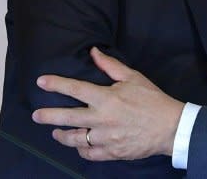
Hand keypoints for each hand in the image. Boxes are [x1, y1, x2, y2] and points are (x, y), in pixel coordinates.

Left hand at [32, 47, 183, 160]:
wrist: (170, 127)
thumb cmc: (152, 99)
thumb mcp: (133, 77)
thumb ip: (110, 66)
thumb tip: (93, 52)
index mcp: (106, 98)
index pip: (75, 89)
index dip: (56, 84)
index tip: (41, 82)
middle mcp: (101, 119)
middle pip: (66, 117)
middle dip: (48, 116)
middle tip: (36, 115)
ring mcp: (104, 138)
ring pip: (74, 139)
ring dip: (61, 135)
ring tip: (55, 132)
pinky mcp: (110, 152)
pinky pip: (88, 153)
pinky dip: (80, 149)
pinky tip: (78, 145)